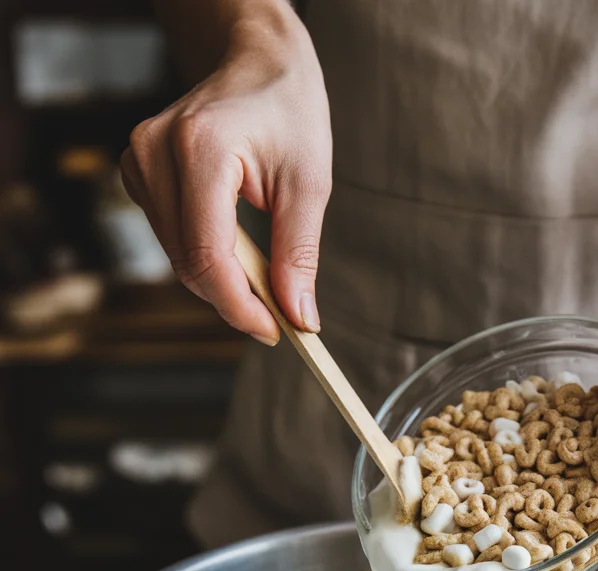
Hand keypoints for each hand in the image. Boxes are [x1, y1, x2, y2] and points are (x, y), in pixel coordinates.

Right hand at [121, 16, 330, 341]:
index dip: (240, 306)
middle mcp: (156, 152)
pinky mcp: (138, 172)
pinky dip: (206, 257)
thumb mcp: (309, 183)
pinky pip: (171, 238)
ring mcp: (139, 160)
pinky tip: (237, 248)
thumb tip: (298, 318)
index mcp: (200, 148)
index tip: (276, 332)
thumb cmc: (288, 112)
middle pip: (188, 263)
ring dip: (222, 281)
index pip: (207, 256)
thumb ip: (299, 254)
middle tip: (281, 315)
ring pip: (177, 257)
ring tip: (266, 277)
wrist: (256, 62)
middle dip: (235, 299)